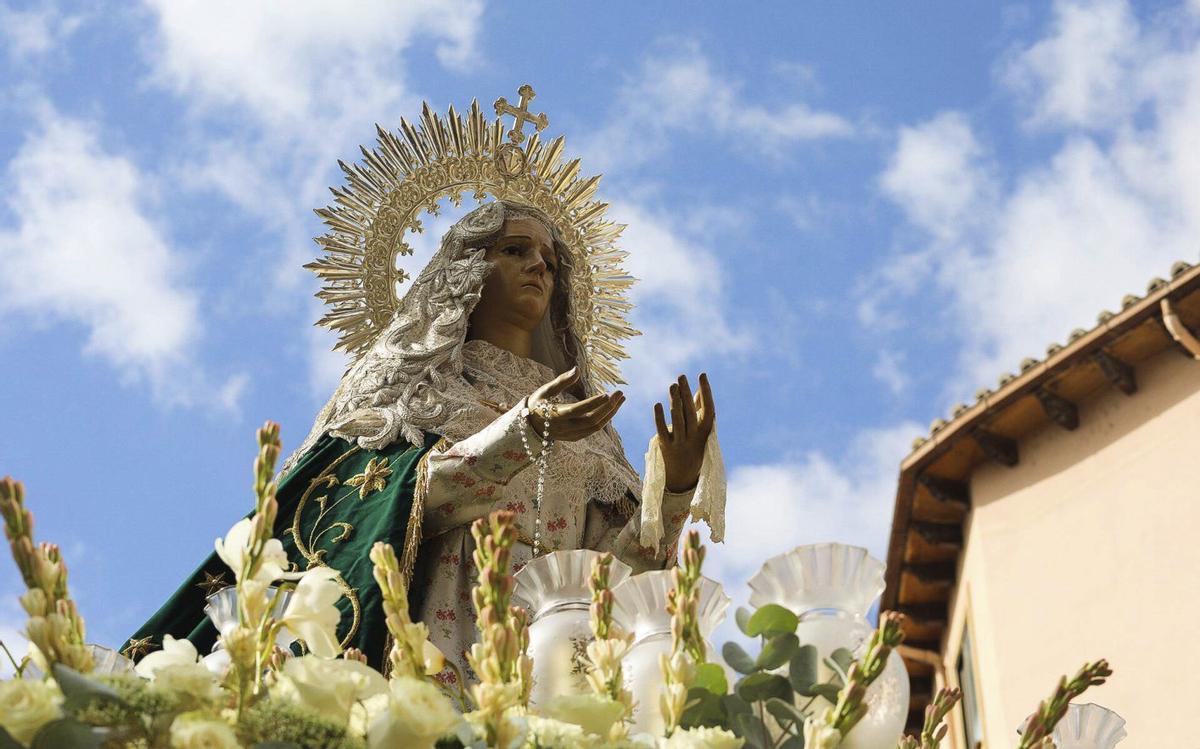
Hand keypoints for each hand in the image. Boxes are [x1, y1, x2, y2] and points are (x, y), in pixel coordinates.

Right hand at [527, 367, 624, 441]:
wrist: (529, 426)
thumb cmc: (537, 404)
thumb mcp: (545, 391)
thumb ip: (562, 381)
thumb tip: (577, 369)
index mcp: (556, 415)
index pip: (578, 410)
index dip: (593, 403)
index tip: (607, 394)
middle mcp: (564, 428)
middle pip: (591, 421)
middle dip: (608, 408)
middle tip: (620, 393)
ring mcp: (571, 435)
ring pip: (595, 427)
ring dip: (610, 413)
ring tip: (621, 399)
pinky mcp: (575, 437)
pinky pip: (593, 429)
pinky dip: (604, 419)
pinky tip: (612, 408)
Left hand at [654, 373, 714, 492]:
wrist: (683, 476)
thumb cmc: (693, 447)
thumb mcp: (700, 430)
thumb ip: (699, 410)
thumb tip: (698, 390)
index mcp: (706, 431)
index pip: (708, 409)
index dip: (706, 392)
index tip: (702, 375)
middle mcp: (695, 437)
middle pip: (690, 412)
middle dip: (686, 393)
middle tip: (681, 376)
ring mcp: (680, 443)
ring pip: (678, 420)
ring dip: (675, 402)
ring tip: (672, 385)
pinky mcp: (666, 447)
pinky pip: (662, 431)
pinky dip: (660, 418)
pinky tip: (658, 404)